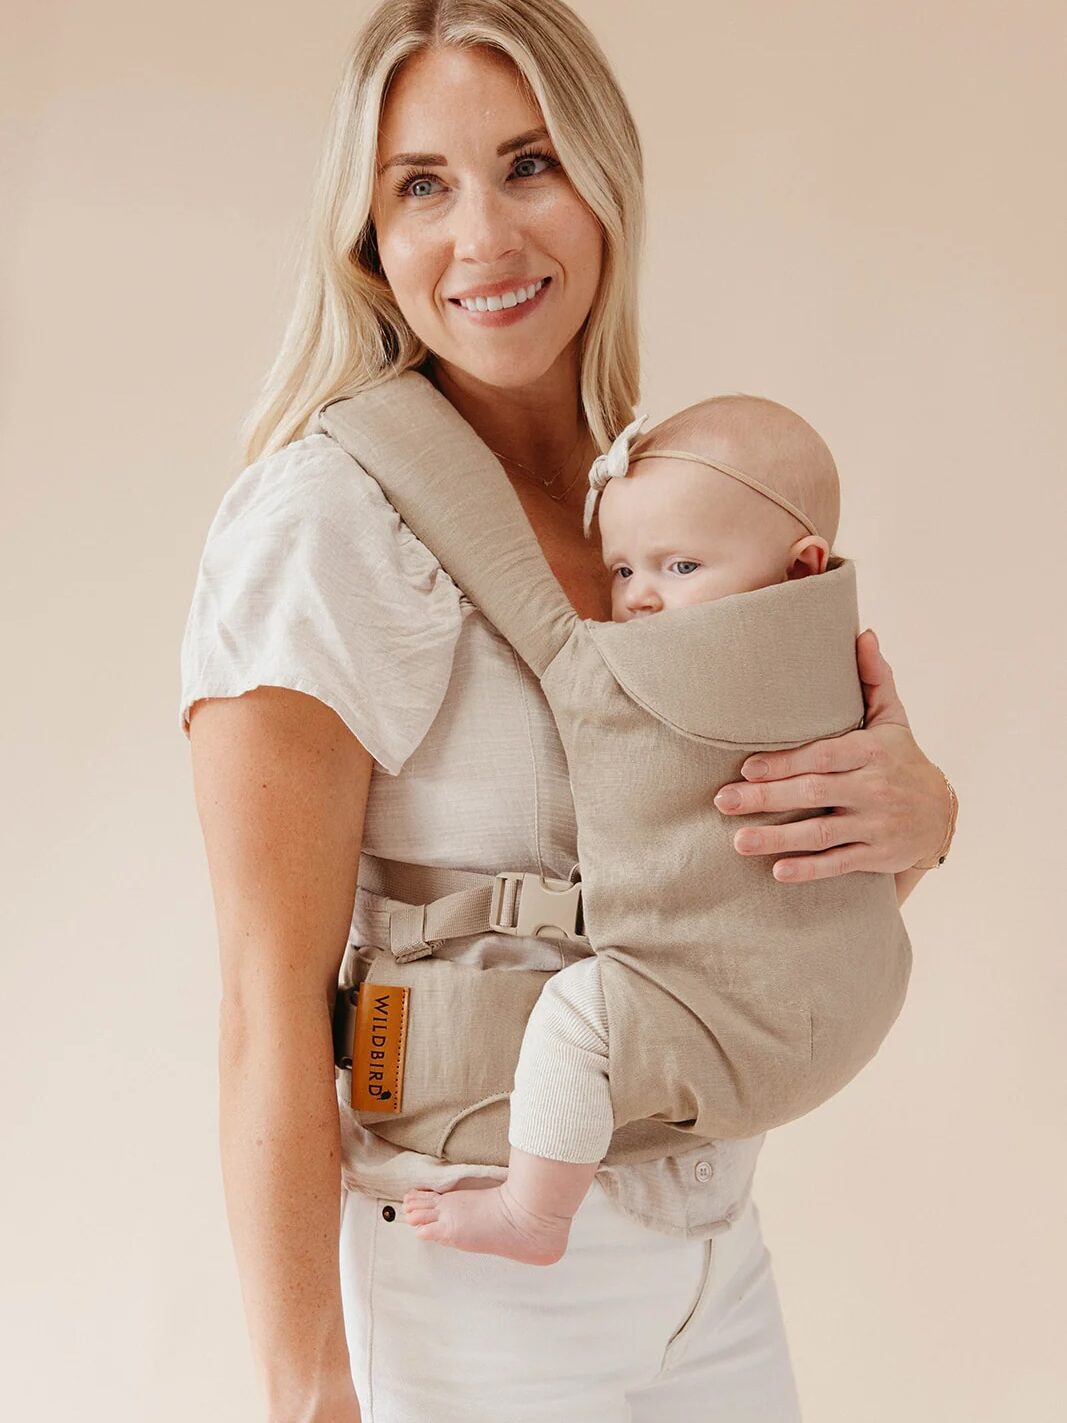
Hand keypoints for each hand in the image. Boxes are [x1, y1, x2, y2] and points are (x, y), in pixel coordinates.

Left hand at [713, 629, 951, 882]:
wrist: (941, 816)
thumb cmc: (901, 760)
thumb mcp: (893, 719)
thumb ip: (874, 678)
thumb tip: (863, 633)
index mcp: (872, 751)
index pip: (823, 756)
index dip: (785, 762)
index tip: (747, 766)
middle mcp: (874, 788)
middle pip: (813, 794)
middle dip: (765, 798)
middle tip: (723, 801)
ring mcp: (876, 825)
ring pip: (821, 834)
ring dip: (777, 839)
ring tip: (738, 841)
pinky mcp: (877, 856)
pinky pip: (838, 864)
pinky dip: (808, 869)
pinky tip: (777, 871)